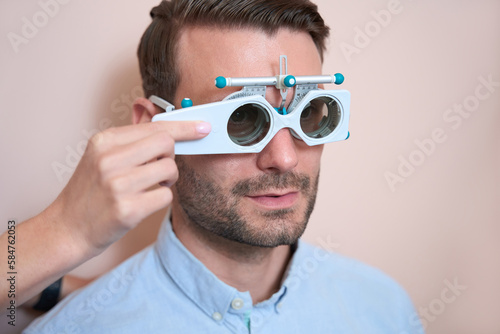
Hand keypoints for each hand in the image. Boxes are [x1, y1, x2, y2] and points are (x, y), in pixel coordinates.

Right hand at [52, 120, 209, 255]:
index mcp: (104, 141)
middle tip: (159, 168)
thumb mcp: (103, 156)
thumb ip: (133, 140)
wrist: (68, 228)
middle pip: (166, 143)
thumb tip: (170, 126)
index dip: (184, 126)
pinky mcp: (127, 210)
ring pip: (170, 169)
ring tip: (150, 187)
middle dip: (171, 156)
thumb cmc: (92, 191)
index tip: (203, 127)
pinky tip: (144, 202)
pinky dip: (161, 198)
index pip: (155, 126)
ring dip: (168, 180)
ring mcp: (117, 185)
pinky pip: (166, 195)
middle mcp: (109, 159)